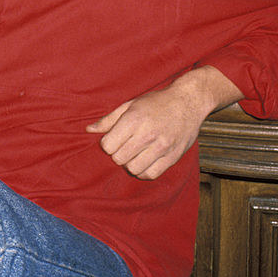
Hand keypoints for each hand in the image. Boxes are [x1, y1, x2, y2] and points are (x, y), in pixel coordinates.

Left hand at [86, 66, 241, 179]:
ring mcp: (162, 147)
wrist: (188, 102)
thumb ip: (109, 119)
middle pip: (119, 159)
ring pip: (134, 169)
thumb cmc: (156, 102)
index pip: (108, 146)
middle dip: (117, 154)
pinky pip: (151, 174)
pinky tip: (144, 162)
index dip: (107, 144)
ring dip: (130, 164)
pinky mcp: (173, 156)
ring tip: (134, 155)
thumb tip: (89, 130)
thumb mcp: (130, 105)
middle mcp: (147, 134)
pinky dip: (144, 172)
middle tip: (124, 147)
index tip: (114, 139)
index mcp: (133, 120)